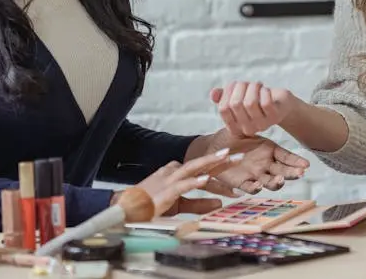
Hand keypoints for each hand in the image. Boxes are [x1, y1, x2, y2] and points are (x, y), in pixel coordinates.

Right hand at [113, 148, 237, 217]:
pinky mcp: (165, 192)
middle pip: (201, 163)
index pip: (202, 168)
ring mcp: (169, 180)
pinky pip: (182, 185)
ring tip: (227, 157)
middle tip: (240, 155)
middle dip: (221, 158)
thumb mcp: (180, 205)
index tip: (237, 164)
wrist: (125, 209)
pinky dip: (194, 181)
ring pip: (193, 168)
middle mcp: (174, 172)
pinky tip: (206, 179)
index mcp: (177, 173)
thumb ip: (199, 204)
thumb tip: (219, 203)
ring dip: (211, 162)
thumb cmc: (151, 206)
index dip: (220, 166)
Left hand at [204, 131, 309, 193]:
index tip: (306, 165)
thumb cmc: (232, 136)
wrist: (214, 147)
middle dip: (292, 173)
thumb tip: (263, 119)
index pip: (287, 157)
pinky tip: (259, 184)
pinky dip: (256, 187)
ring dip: (277, 183)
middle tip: (300, 174)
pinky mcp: (242, 182)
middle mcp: (265, 164)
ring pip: (270, 182)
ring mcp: (255, 174)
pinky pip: (251, 187)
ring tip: (280, 180)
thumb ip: (254, 127)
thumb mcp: (245, 129)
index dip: (296, 162)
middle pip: (283, 171)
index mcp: (269, 150)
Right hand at [211, 81, 296, 136]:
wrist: (280, 105)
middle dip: (240, 87)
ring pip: (250, 102)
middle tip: (247, 83)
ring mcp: (261, 125)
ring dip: (253, 87)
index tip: (234, 85)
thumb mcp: (238, 98)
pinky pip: (265, 102)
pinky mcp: (274, 117)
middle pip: (235, 104)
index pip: (223, 109)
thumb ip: (223, 97)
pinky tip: (265, 89)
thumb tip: (213, 93)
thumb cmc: (257, 100)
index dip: (226, 92)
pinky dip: (264, 91)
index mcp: (235, 127)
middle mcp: (247, 129)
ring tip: (257, 84)